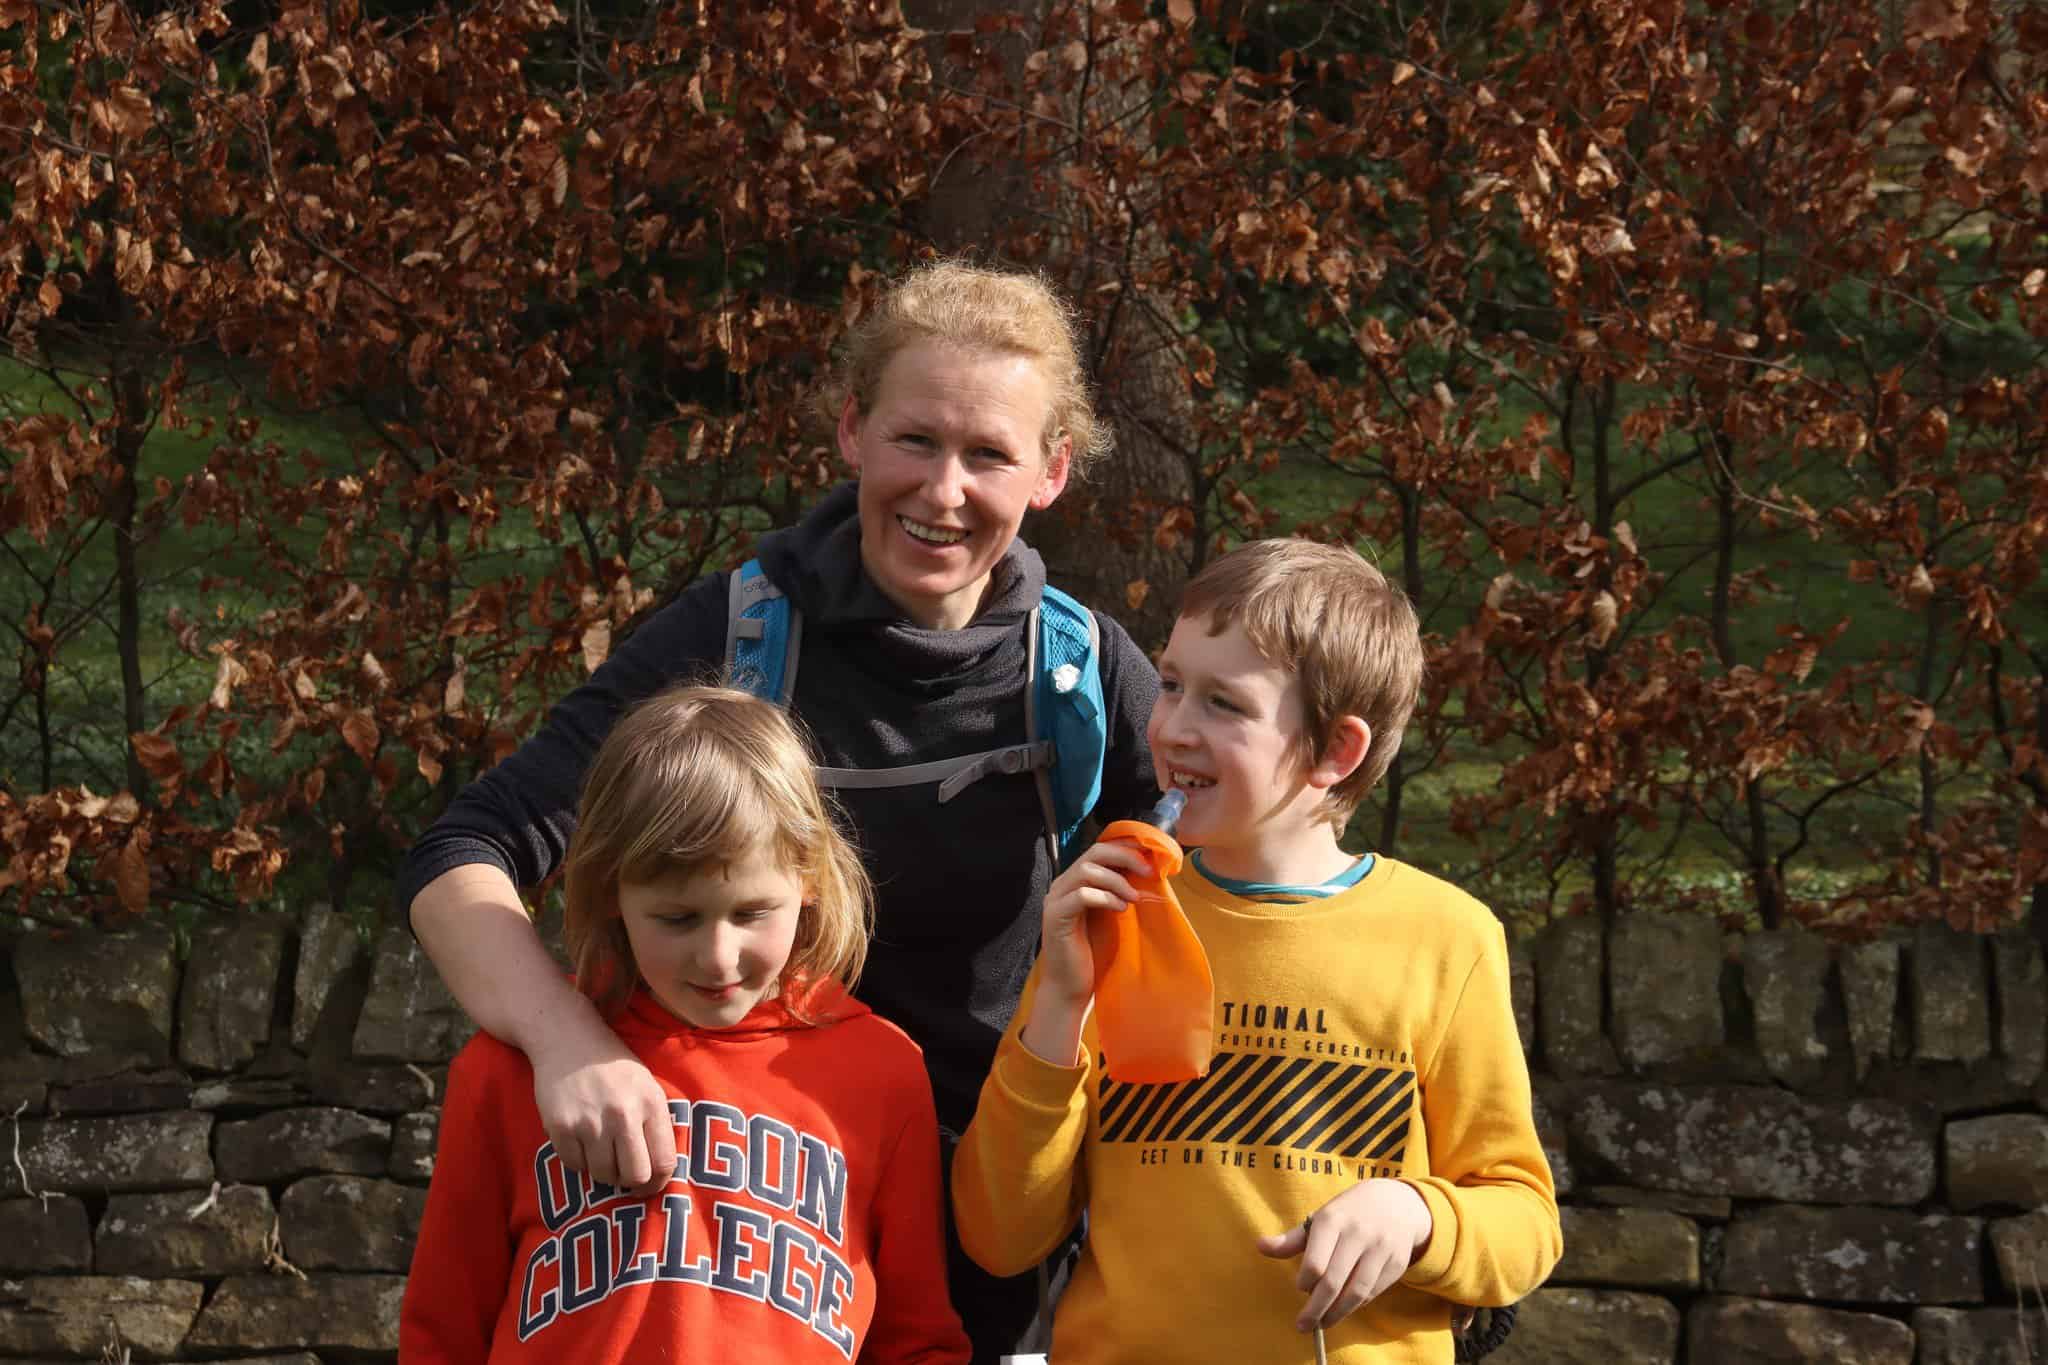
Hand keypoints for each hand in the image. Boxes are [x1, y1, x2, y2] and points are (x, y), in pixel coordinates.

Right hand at [529, 1021, 677, 1196]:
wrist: (568, 1039)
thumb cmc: (614, 1067)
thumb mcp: (647, 1087)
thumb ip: (655, 1124)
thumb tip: (660, 1172)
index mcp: (651, 1103)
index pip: (664, 1162)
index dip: (658, 1183)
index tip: (650, 1184)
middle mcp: (623, 1114)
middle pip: (634, 1176)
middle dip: (631, 1183)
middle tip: (624, 1175)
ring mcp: (590, 1122)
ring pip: (603, 1175)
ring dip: (604, 1172)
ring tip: (602, 1152)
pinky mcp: (561, 1127)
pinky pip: (575, 1166)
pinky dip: (580, 1161)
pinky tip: (582, 1141)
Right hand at [1038, 839, 1151, 999]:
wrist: (1070, 987)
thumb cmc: (1093, 952)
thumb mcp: (1110, 913)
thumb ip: (1119, 891)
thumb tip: (1146, 871)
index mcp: (1074, 881)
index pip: (1099, 850)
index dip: (1125, 847)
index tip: (1151, 855)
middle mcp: (1062, 885)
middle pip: (1093, 854)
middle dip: (1125, 858)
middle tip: (1148, 872)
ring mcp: (1055, 900)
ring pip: (1086, 871)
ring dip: (1116, 881)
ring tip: (1134, 898)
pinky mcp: (1055, 917)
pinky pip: (1081, 896)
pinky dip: (1105, 898)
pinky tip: (1121, 909)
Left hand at [1255, 1179, 1433, 1331]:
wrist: (1396, 1203)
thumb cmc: (1348, 1214)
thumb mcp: (1321, 1218)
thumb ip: (1292, 1239)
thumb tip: (1260, 1246)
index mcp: (1333, 1220)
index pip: (1316, 1262)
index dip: (1305, 1281)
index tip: (1300, 1288)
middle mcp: (1358, 1234)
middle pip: (1334, 1282)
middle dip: (1316, 1308)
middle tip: (1303, 1325)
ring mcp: (1381, 1249)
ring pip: (1356, 1292)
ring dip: (1337, 1313)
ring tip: (1322, 1323)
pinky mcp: (1397, 1263)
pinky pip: (1373, 1292)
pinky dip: (1356, 1305)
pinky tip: (1344, 1309)